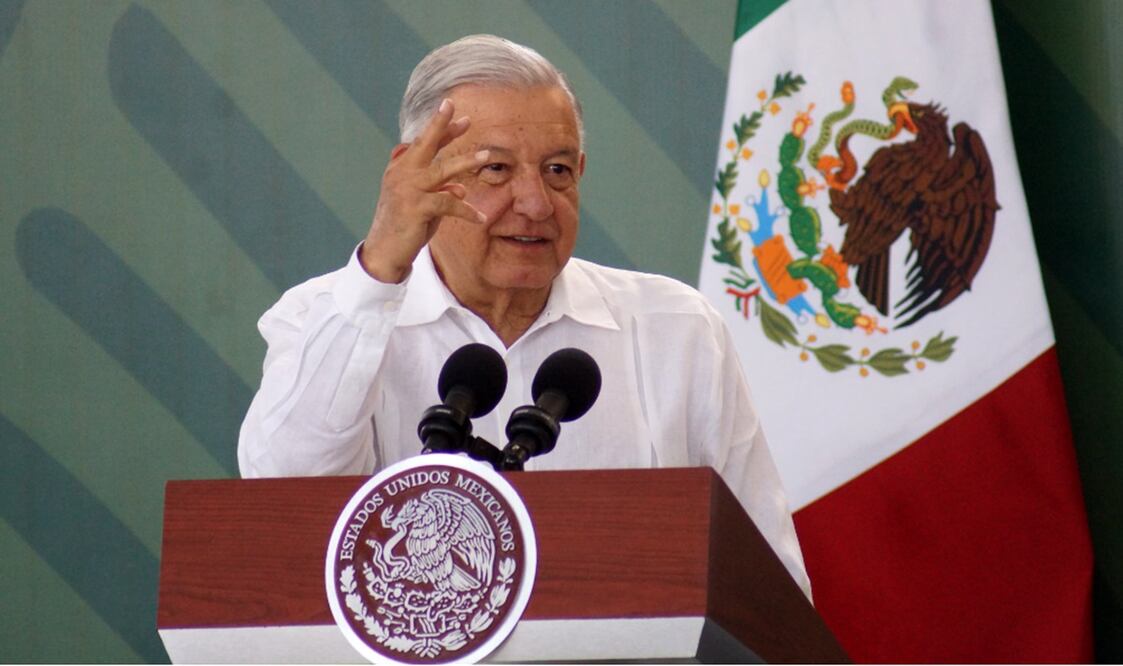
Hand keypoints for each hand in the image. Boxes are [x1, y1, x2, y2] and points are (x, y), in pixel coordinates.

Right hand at [360, 99, 489, 282]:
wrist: (385, 253)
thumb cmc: (405, 227)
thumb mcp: (425, 206)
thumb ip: (441, 192)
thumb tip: (461, 187)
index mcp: (400, 169)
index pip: (423, 144)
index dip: (442, 129)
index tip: (462, 119)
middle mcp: (401, 174)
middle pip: (425, 144)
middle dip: (441, 125)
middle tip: (455, 107)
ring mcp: (408, 189)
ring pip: (442, 170)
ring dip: (466, 161)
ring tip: (486, 155)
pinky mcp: (416, 207)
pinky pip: (448, 203)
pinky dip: (466, 210)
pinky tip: (480, 217)